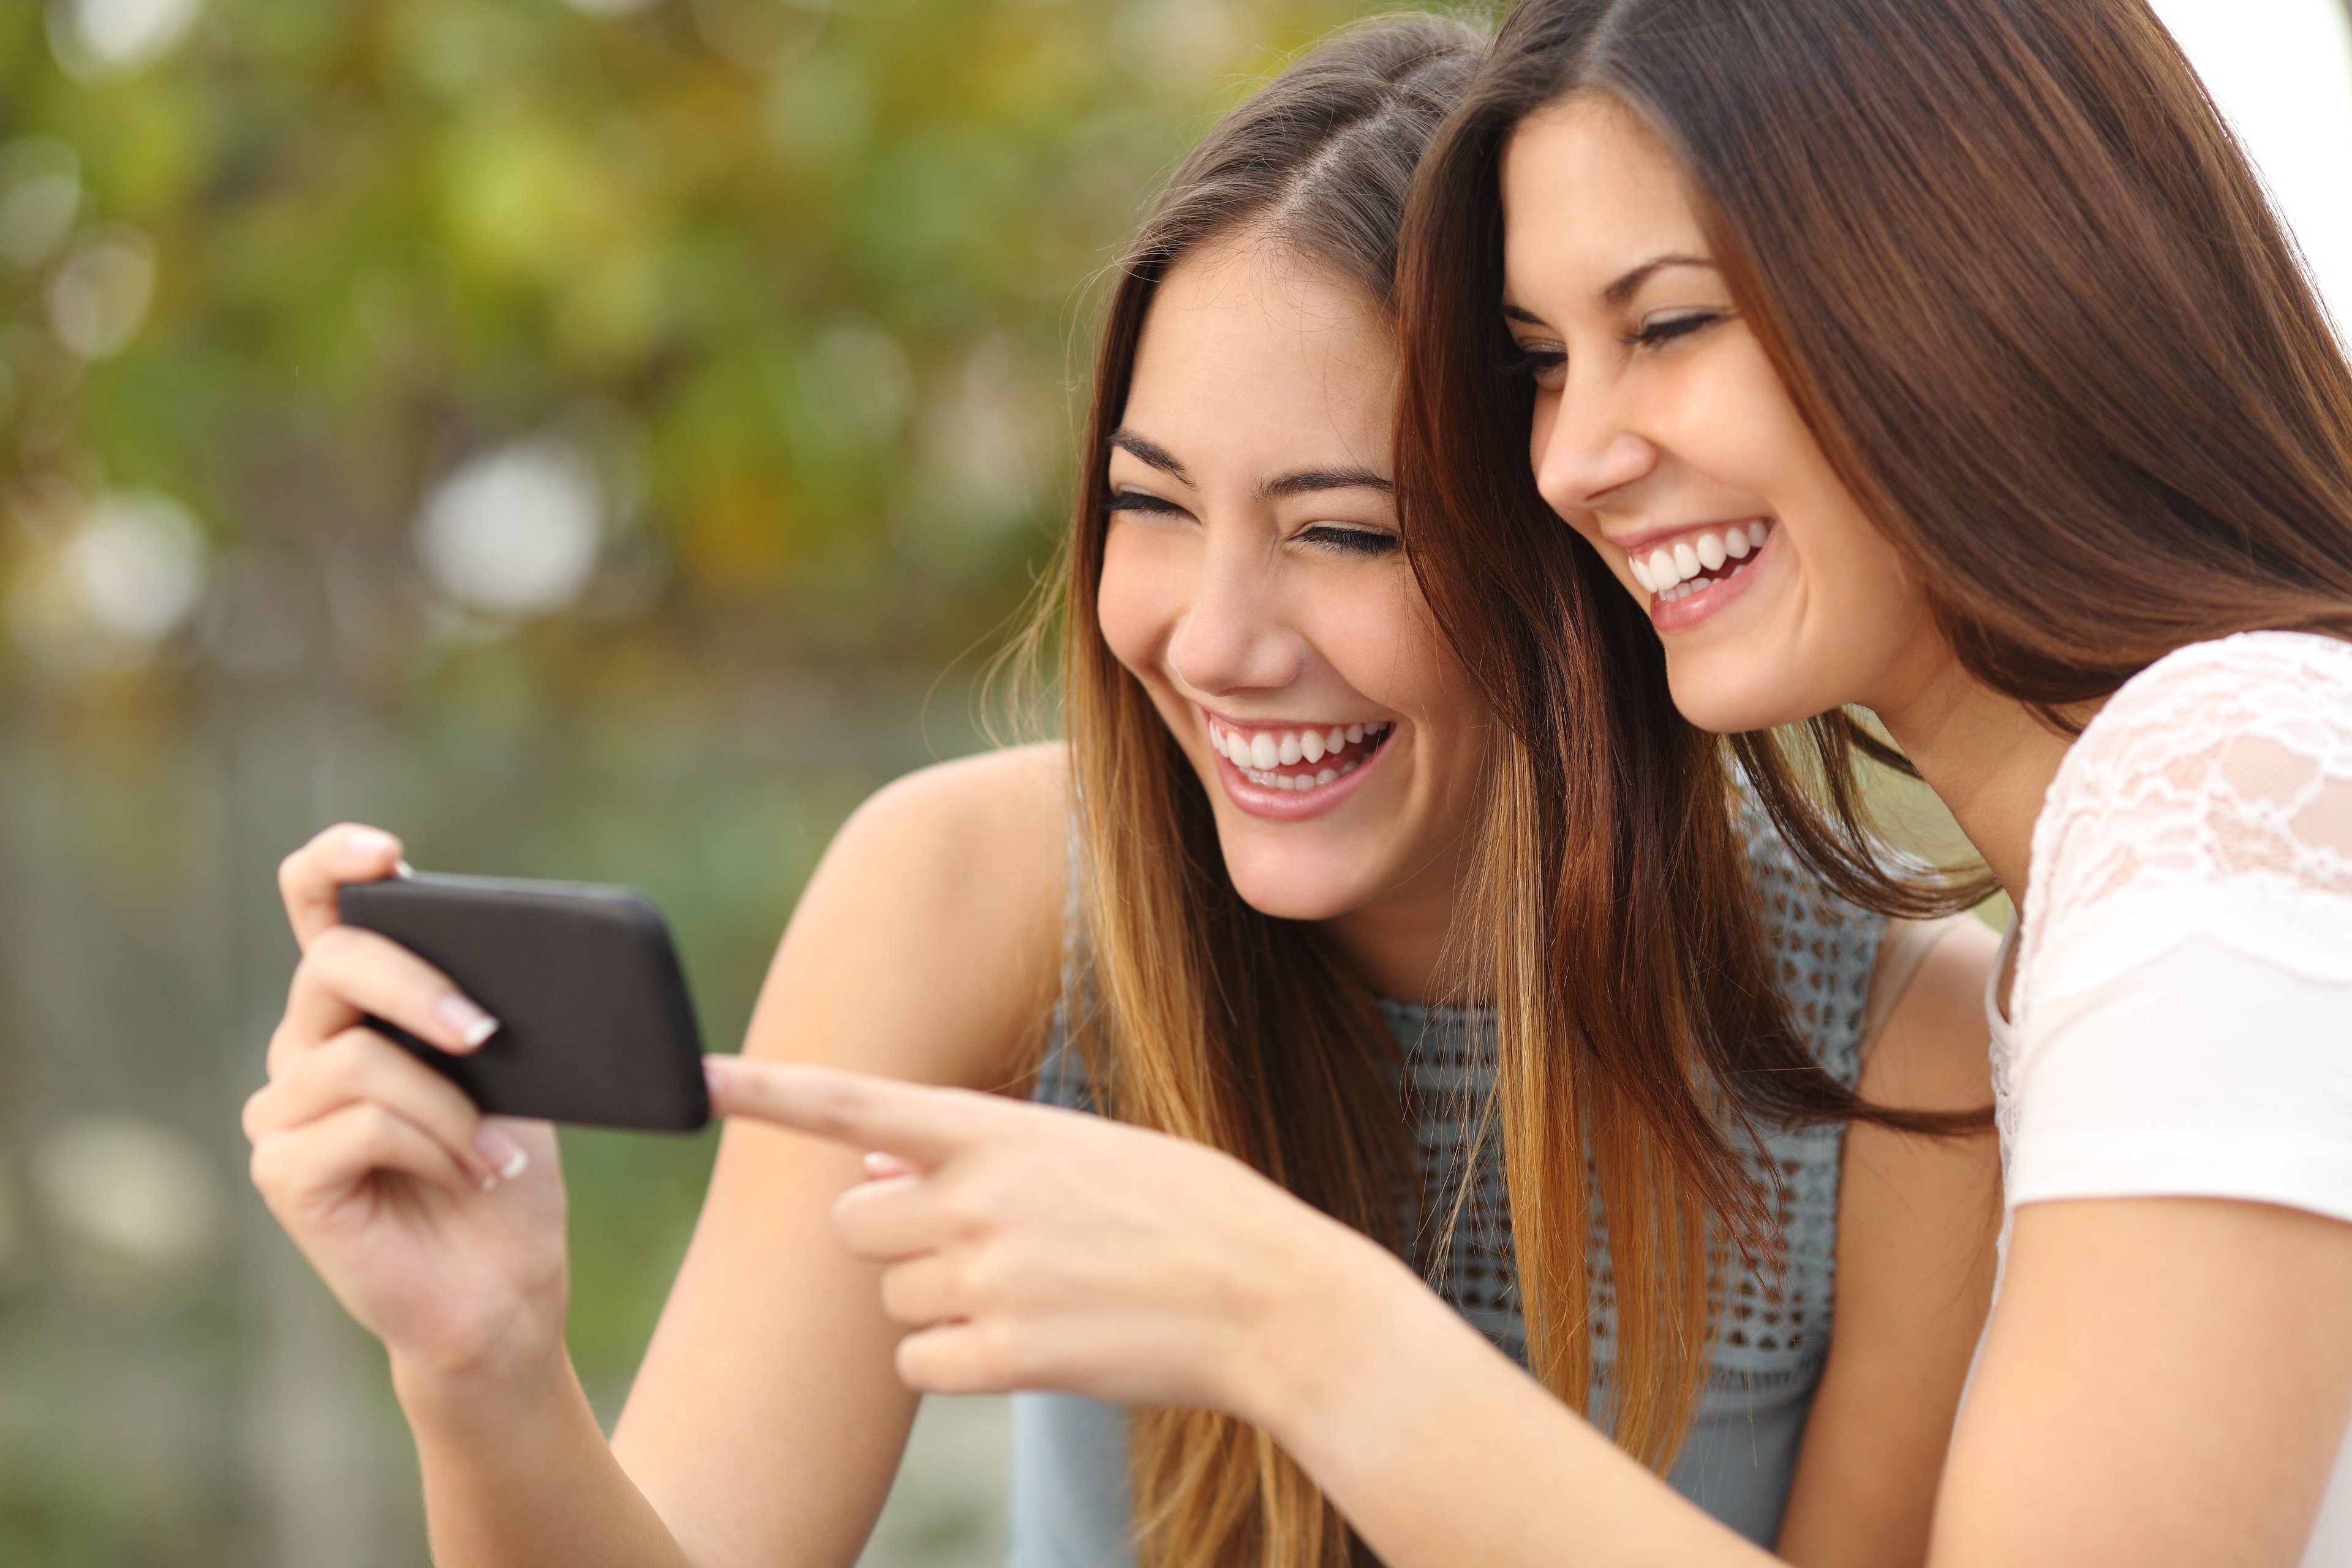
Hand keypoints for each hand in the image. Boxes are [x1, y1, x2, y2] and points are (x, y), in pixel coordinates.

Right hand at [244, 824, 568, 1392]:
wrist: (503, 1288)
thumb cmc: (506, 1171)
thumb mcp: (517, 1072)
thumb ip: (490, 1011)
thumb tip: (528, 961)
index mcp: (359, 1006)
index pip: (315, 904)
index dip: (335, 863)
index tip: (386, 854)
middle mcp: (303, 1047)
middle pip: (333, 964)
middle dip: (420, 986)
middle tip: (489, 1035)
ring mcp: (283, 1111)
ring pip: (357, 1057)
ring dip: (449, 1104)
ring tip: (494, 1153)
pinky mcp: (283, 1173)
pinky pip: (356, 1123)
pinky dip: (431, 1146)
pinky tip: (467, 1176)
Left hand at [703, 1057, 1411, 1424]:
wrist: (1271, 1298)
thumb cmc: (1184, 1212)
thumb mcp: (1083, 1150)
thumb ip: (975, 1151)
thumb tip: (874, 1160)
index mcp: (999, 1130)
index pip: (856, 1102)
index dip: (767, 1091)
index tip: (695, 1080)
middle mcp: (979, 1197)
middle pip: (855, 1224)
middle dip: (895, 1238)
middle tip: (976, 1245)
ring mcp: (990, 1278)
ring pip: (889, 1300)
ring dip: (939, 1302)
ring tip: (1037, 1291)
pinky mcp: (1006, 1357)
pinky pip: (920, 1365)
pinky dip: (959, 1362)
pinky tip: (1035, 1341)